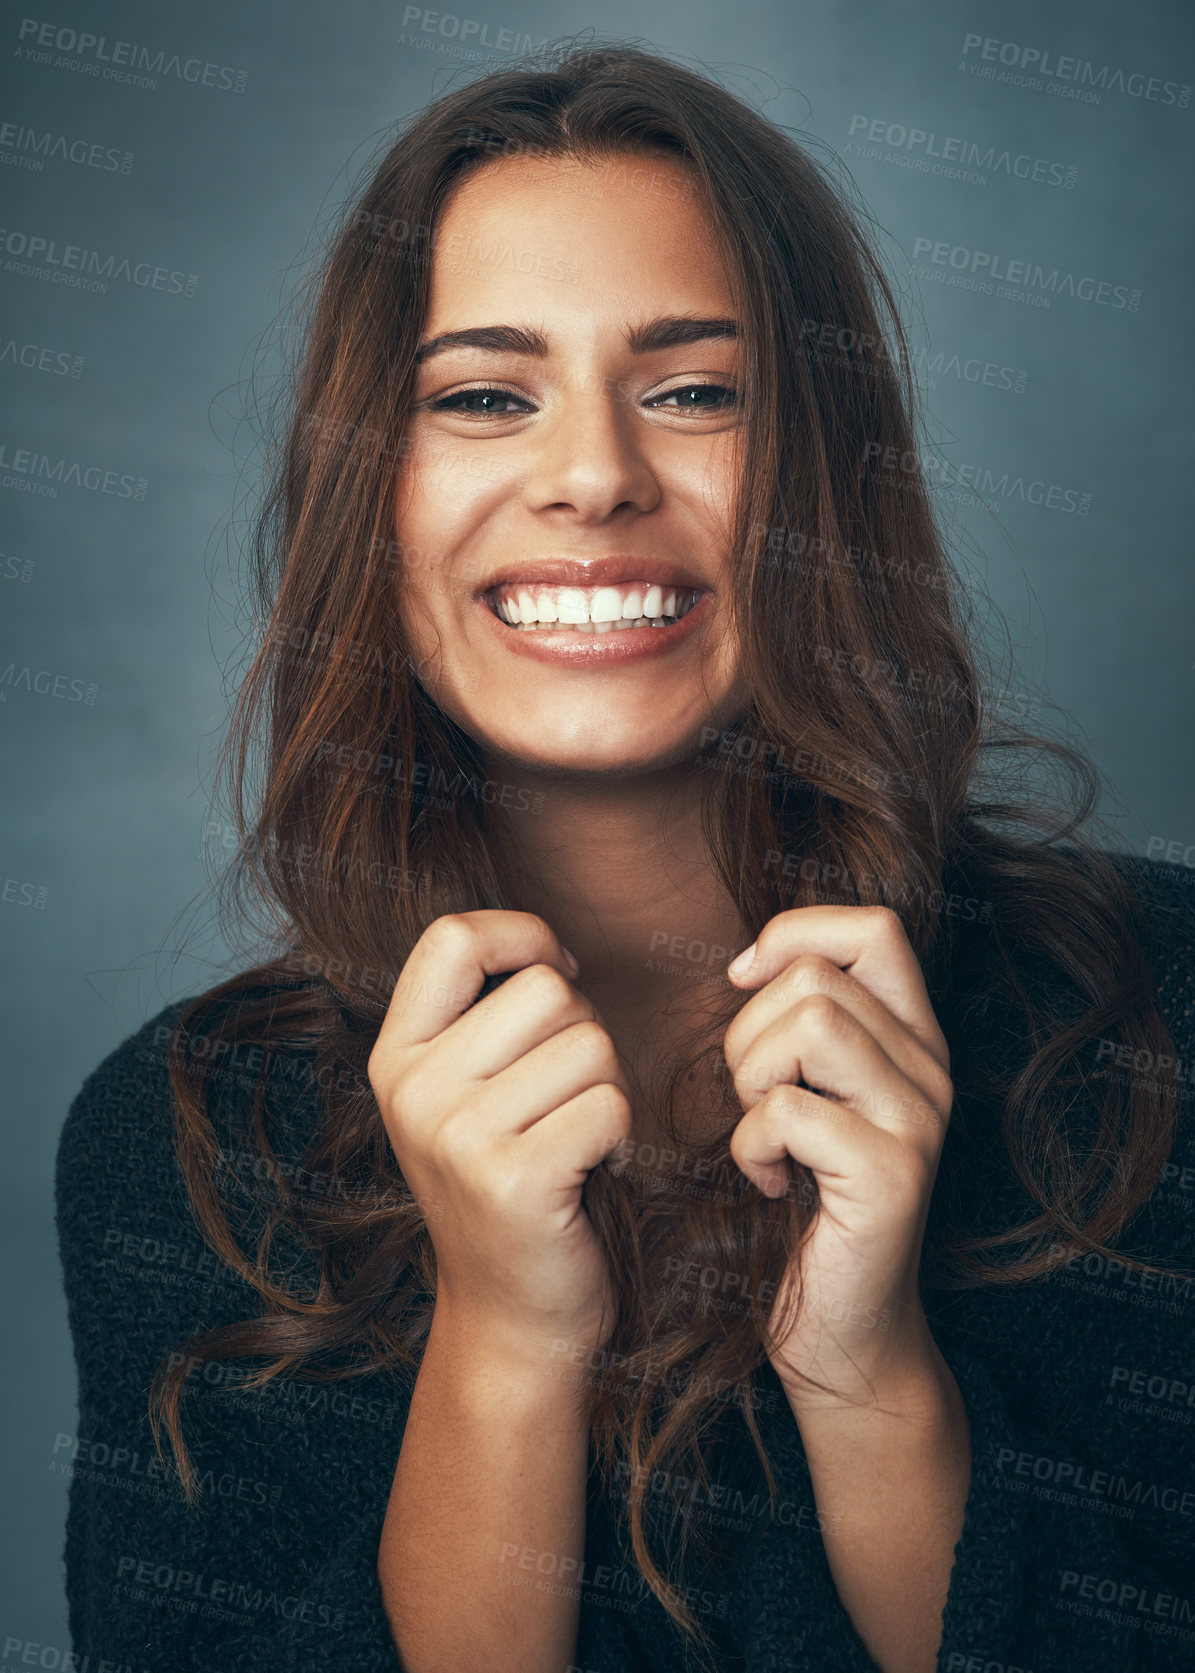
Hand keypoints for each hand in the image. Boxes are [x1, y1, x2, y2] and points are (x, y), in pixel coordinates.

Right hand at [367, 911, 632, 1368]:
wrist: (511, 1319)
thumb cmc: (510, 1186)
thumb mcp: (465, 1097)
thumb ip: (483, 1020)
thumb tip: (549, 952)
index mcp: (396, 1058)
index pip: (452, 938)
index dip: (522, 935)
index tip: (559, 973)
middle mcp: (414, 1091)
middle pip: (546, 990)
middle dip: (586, 1034)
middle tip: (570, 1099)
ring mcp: (457, 1136)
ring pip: (591, 1045)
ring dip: (611, 1089)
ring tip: (580, 1139)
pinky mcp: (514, 1179)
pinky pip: (611, 1104)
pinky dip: (624, 1137)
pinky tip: (598, 1172)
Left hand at [723, 906, 953, 1406]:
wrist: (842, 1334)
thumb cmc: (807, 1206)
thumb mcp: (809, 1096)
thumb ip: (802, 1026)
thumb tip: (749, 961)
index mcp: (913, 1040)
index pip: (874, 928)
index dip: (795, 934)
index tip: (744, 981)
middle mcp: (931, 1071)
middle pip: (817, 978)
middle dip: (750, 1031)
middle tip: (753, 1101)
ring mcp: (918, 1122)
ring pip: (809, 1026)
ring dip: (751, 1079)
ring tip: (763, 1136)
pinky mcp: (892, 1176)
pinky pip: (788, 1111)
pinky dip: (751, 1145)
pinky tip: (772, 1183)